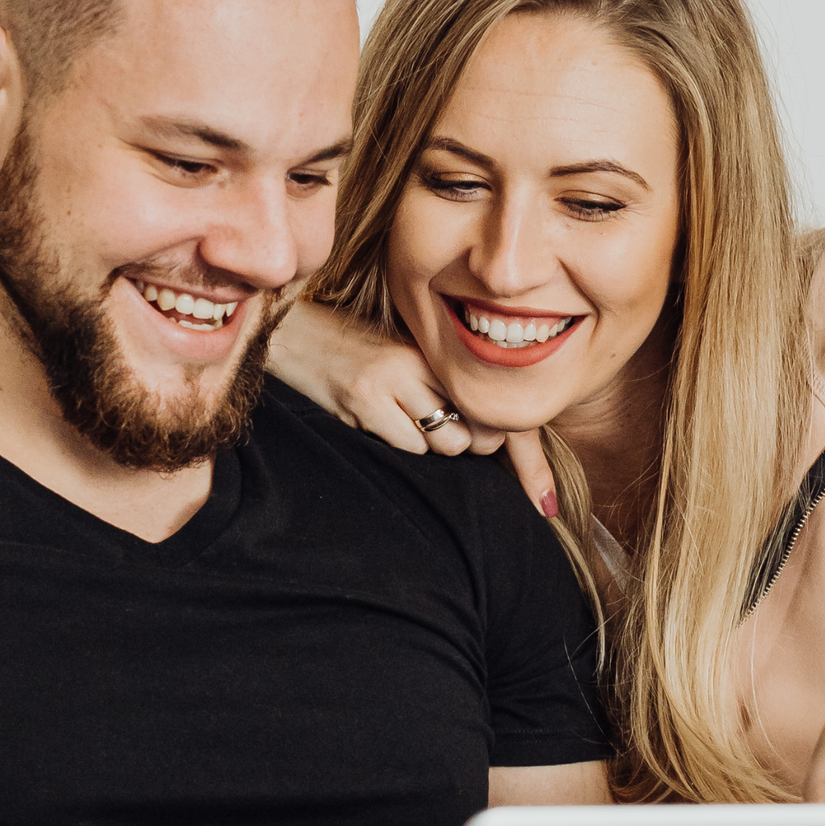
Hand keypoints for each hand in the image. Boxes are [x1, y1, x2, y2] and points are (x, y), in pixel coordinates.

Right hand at [267, 301, 560, 518]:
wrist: (285, 330)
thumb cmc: (346, 347)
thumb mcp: (400, 354)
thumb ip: (441, 384)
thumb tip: (487, 434)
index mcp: (434, 346)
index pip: (492, 400)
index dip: (521, 452)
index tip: (539, 495)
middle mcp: (421, 360)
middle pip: (477, 430)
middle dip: (467, 444)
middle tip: (436, 427)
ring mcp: (393, 381)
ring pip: (443, 443)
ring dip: (428, 446)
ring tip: (398, 420)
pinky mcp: (364, 402)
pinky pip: (406, 447)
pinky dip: (398, 447)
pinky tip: (373, 423)